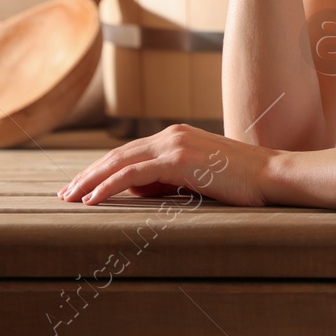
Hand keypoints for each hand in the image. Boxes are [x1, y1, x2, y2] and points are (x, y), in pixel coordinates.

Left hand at [58, 124, 272, 206]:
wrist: (271, 176)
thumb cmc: (241, 183)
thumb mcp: (197, 179)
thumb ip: (168, 180)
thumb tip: (138, 190)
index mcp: (176, 137)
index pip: (128, 153)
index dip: (101, 170)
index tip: (80, 187)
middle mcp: (171, 135)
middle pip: (117, 155)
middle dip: (87, 175)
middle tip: (64, 194)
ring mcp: (174, 145)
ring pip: (119, 162)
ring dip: (90, 181)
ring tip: (69, 198)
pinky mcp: (178, 159)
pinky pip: (133, 174)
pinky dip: (108, 186)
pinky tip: (92, 200)